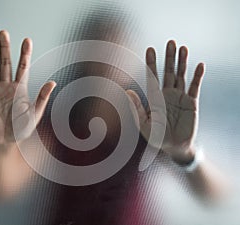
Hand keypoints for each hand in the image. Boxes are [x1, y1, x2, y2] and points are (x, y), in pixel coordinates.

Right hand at [0, 30, 55, 146]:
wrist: (5, 142)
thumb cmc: (22, 129)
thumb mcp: (35, 114)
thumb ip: (42, 97)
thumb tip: (53, 82)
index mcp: (20, 89)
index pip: (23, 68)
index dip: (25, 54)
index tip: (27, 40)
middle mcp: (7, 87)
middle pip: (5, 64)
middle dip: (4, 48)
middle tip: (3, 33)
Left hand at [127, 40, 204, 163]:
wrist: (174, 147)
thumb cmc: (157, 137)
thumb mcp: (144, 124)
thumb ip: (136, 107)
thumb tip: (127, 91)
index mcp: (155, 98)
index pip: (153, 76)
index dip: (151, 63)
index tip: (150, 49)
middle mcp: (167, 94)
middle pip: (168, 72)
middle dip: (169, 58)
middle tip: (170, 42)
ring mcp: (180, 97)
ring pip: (181, 76)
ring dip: (182, 62)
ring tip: (183, 48)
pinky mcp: (191, 103)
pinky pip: (194, 87)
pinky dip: (197, 76)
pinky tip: (199, 65)